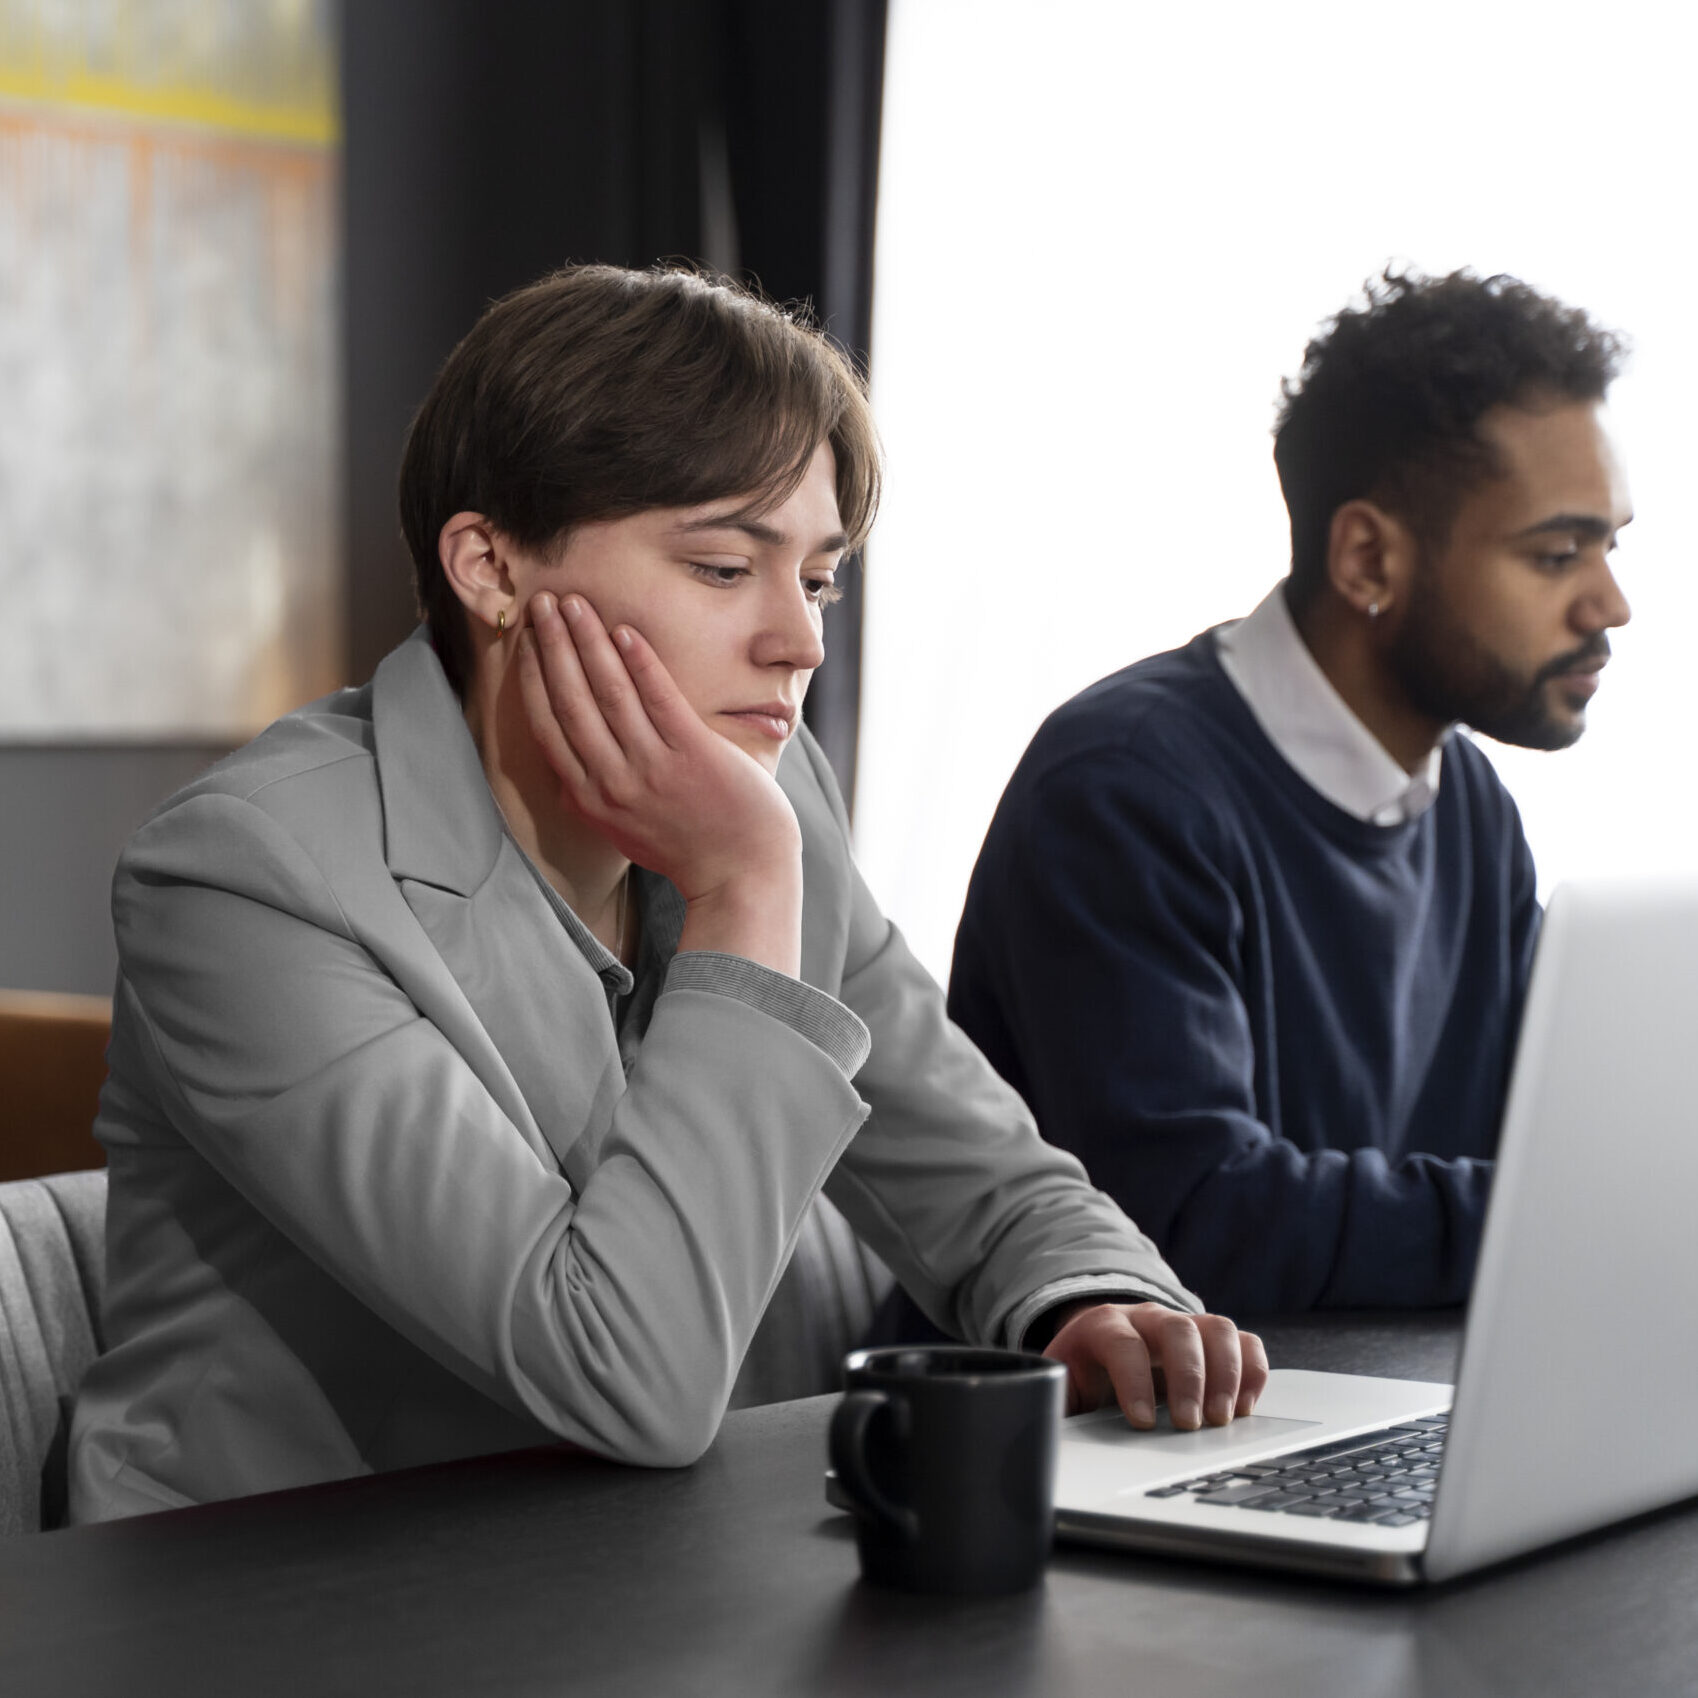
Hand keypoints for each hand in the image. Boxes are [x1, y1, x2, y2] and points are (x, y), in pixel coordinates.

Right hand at [517, 592, 803, 969]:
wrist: (741, 875)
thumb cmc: (686, 848)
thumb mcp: (623, 832)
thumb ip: (593, 801)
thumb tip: (565, 777)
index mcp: (590, 798)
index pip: (548, 727)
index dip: (533, 679)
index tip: (524, 641)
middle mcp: (613, 783)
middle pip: (570, 701)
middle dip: (552, 646)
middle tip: (542, 602)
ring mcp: (652, 769)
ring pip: (609, 694)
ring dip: (587, 643)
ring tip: (575, 603)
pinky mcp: (693, 755)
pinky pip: (659, 699)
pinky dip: (640, 662)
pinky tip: (624, 630)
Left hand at [1043, 1302, 1267, 1430]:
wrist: (1096, 1350)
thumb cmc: (1079, 1378)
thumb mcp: (1058, 1388)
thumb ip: (1052, 1404)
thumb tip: (1039, 1431)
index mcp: (1102, 1327)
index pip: (1122, 1343)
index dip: (1134, 1381)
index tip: (1141, 1423)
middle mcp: (1147, 1319)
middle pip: (1177, 1330)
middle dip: (1188, 1377)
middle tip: (1190, 1425)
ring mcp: (1184, 1325)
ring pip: (1217, 1329)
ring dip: (1226, 1374)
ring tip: (1222, 1420)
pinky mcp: (1211, 1341)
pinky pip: (1244, 1342)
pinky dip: (1253, 1372)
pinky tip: (1244, 1408)